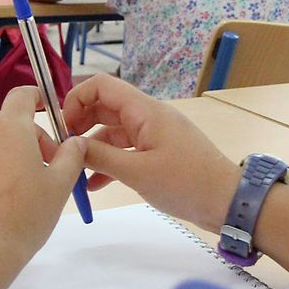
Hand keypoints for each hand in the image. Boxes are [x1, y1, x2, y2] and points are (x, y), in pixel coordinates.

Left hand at [0, 87, 86, 265]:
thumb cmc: (26, 214)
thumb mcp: (60, 185)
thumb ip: (71, 156)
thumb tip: (75, 142)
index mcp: (10, 129)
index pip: (22, 96)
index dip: (36, 98)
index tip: (46, 109)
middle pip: (8, 123)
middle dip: (29, 138)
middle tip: (46, 167)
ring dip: (8, 156)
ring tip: (23, 190)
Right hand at [62, 75, 239, 231]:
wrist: (227, 202)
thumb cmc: (185, 183)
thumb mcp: (137, 171)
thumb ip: (100, 156)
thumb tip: (70, 146)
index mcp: (145, 111)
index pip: (102, 86)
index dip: (76, 99)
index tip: (62, 127)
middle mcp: (148, 117)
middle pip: (104, 108)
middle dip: (80, 126)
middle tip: (62, 151)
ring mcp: (153, 135)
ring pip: (112, 132)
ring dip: (92, 149)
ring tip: (73, 173)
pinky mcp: (158, 153)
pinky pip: (125, 151)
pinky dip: (108, 163)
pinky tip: (93, 185)